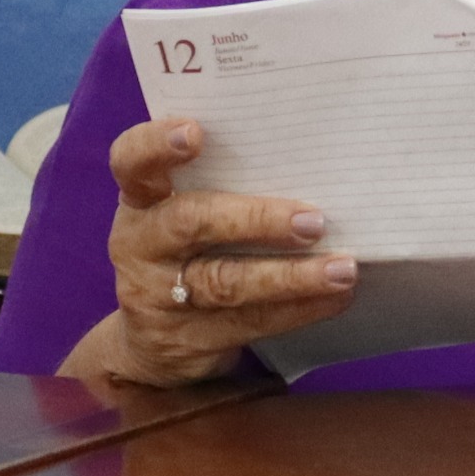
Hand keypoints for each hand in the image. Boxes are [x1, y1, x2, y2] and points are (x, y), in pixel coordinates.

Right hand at [60, 118, 357, 388]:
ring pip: (226, 284)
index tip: (194, 132)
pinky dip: (299, 309)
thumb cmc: (189, 252)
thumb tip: (315, 162)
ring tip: (342, 269)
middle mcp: (141, 245)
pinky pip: (250, 322)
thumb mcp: (186, 212)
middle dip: (255, 220)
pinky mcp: (188, 340)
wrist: (151, 343)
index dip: (156, 145)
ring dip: (291, 276)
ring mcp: (159, 297)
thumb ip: (224, 185)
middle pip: (190, 223)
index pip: (132, 162)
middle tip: (312, 222)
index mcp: (141, 200)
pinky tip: (336, 296)